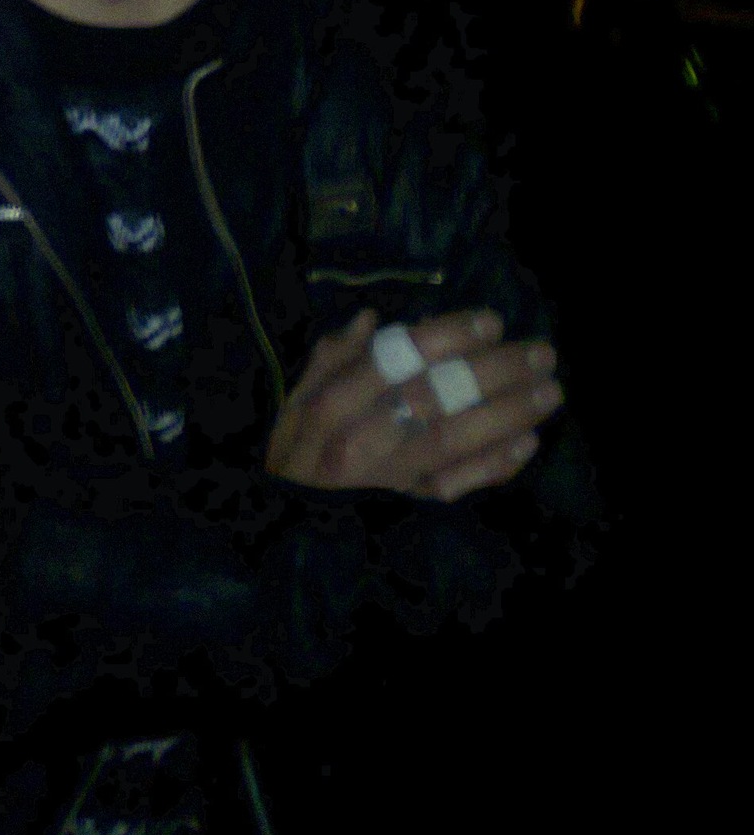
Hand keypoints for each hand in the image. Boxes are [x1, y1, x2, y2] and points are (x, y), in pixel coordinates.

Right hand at [265, 307, 564, 502]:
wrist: (285, 516)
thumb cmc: (293, 444)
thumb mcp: (297, 393)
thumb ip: (333, 355)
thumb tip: (369, 318)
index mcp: (330, 403)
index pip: (394, 360)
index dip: (445, 338)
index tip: (490, 320)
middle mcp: (360, 439)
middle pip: (433, 399)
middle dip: (493, 373)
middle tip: (540, 353)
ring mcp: (387, 476)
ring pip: (453, 441)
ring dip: (507, 415)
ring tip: (549, 391)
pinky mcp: (405, 504)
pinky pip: (456, 485)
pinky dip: (494, 465)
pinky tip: (528, 442)